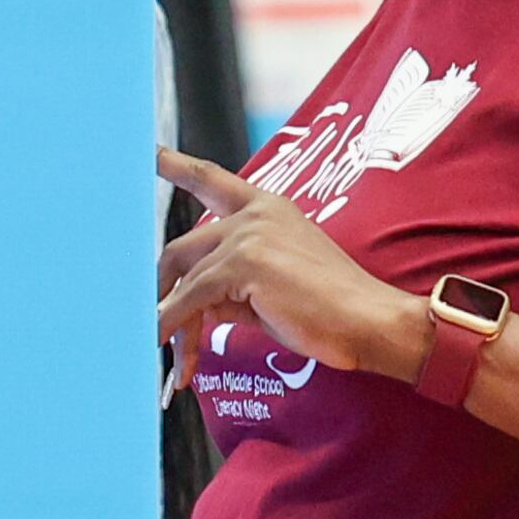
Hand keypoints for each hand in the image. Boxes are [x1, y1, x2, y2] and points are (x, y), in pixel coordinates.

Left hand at [154, 149, 421, 386]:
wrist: (369, 321)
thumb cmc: (327, 312)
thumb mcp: (267, 291)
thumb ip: (226, 288)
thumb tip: (182, 307)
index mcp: (267, 209)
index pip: (212, 181)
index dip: (177, 166)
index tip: (150, 153)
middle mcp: (255, 214)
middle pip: (181, 250)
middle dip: (164, 295)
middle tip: (159, 332)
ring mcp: (249, 235)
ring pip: (184, 283)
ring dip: (175, 328)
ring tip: (181, 365)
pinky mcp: (244, 264)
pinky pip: (191, 301)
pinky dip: (178, 333)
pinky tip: (183, 365)